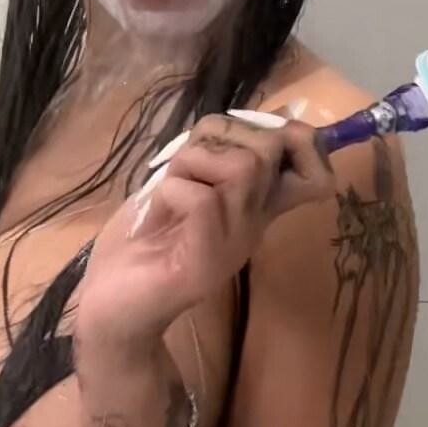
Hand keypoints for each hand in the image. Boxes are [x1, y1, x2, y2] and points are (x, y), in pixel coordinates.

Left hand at [76, 112, 334, 358]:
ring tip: (171, 189)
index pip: (315, 172)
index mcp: (255, 205)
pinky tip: (159, 213)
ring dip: (193, 161)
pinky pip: (202, 199)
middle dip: (223, 135)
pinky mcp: (205, 262)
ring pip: (242, 165)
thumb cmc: (144, 240)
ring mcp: (233, 243)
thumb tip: (246, 116)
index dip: (300, 140)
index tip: (251, 141)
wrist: (112, 309)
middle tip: (190, 165)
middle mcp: (253, 222)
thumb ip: (214, 154)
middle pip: (269, 148)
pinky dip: (172, 191)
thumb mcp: (186, 183)